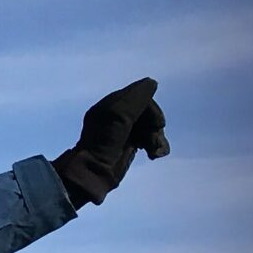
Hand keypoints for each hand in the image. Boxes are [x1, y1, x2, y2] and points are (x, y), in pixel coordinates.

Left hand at [52, 77, 167, 203]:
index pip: (140, 97)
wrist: (95, 170)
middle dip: (155, 125)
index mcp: (110, 105)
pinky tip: (154, 154)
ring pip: (151, 126)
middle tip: (153, 139)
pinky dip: (156, 145)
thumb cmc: (105, 140)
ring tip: (154, 150)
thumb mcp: (118, 114)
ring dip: (157, 137)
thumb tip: (151, 82)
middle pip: (147, 112)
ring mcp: (124, 130)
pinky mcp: (129, 144)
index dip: (151, 109)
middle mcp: (117, 115)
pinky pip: (149, 138)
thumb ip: (135, 98)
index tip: (155, 123)